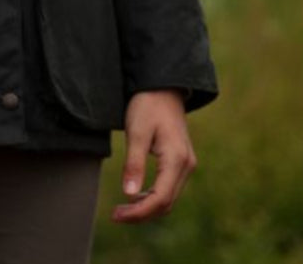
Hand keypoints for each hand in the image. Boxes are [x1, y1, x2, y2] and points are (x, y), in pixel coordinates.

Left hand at [112, 89, 195, 222]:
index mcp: (177, 159)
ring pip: (169, 198)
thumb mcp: (137, 131)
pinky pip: (169, 188)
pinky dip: (153, 197)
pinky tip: (136, 196)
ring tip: (122, 209)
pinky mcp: (181, 162)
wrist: (163, 87)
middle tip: (115, 215)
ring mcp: (186, 164)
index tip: (116, 215)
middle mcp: (186, 166)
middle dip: (141, 214)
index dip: (138, 212)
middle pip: (166, 203)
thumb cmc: (148, 105)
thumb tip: (129, 194)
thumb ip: (134, 163)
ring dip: (147, 208)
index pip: (160, 198)